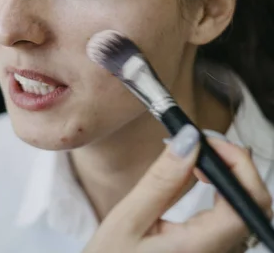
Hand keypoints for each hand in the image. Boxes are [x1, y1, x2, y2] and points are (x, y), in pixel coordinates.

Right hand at [83, 125, 272, 252]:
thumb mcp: (127, 219)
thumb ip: (162, 180)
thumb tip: (189, 139)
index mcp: (198, 250)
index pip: (244, 204)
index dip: (236, 164)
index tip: (207, 140)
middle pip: (254, 206)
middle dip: (235, 164)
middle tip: (201, 142)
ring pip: (246, 210)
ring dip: (230, 175)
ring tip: (195, 156)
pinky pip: (232, 218)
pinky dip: (223, 190)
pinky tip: (199, 177)